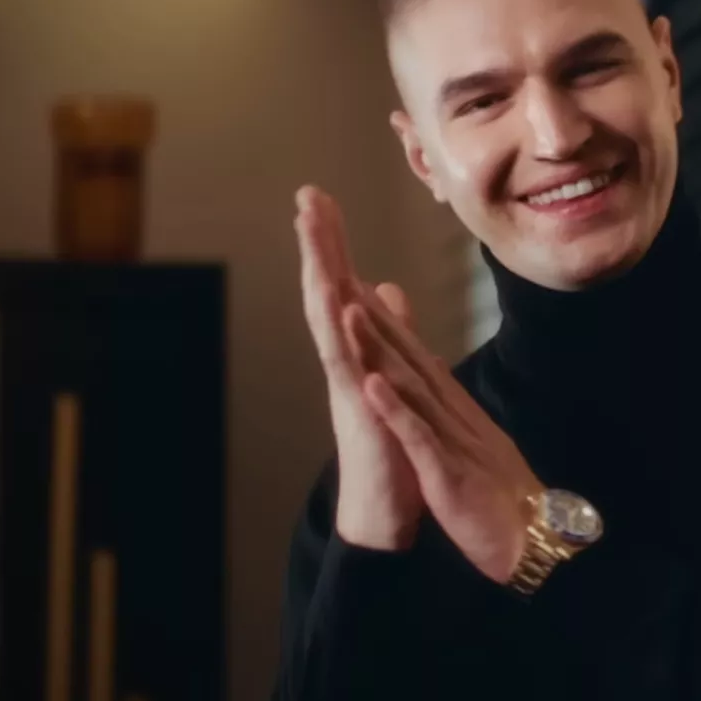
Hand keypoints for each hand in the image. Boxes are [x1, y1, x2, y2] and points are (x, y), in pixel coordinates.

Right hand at [296, 186, 423, 549]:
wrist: (384, 505)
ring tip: (310, 232)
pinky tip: (338, 302)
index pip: (342, 284)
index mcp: (357, 350)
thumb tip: (385, 289)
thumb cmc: (388, 442)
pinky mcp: (357, 409)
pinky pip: (346, 365)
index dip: (332, 243)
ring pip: (328, 318)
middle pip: (327, 290)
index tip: (321, 199)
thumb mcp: (393, 374)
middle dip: (317, 244)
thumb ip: (388, 332)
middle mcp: (346, 360)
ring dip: (319, 273)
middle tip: (306, 195)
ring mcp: (347, 382)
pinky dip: (341, 333)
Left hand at [343, 283, 540, 583]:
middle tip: (343, 272)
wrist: (533, 543)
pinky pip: (419, 437)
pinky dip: (395, 410)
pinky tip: (372, 384)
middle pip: (411, 359)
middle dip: (376, 318)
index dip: (386, 323)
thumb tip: (431, 374)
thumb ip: (452, 409)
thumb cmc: (502, 500)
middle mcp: (455, 415)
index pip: (417, 358)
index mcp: (457, 412)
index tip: (357, 286)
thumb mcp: (473, 445)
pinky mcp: (447, 473)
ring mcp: (452, 441)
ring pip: (412, 387)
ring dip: (381, 350)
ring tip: (349, 309)